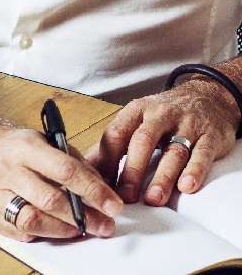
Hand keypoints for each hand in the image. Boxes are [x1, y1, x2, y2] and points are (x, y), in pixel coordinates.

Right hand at [0, 113, 123, 241]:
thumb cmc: (9, 146)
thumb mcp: (39, 140)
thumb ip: (70, 159)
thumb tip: (99, 185)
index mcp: (24, 146)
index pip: (65, 169)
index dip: (93, 189)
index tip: (112, 203)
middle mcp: (7, 169)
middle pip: (51, 199)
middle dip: (84, 216)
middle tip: (104, 225)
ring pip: (34, 220)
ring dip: (64, 229)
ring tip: (81, 229)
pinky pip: (19, 232)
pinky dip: (41, 233)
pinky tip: (54, 229)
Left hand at [86, 78, 239, 207]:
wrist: (207, 96)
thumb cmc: (164, 115)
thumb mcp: (136, 119)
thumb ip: (113, 143)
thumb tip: (85, 166)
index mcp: (137, 111)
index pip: (116, 133)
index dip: (106, 160)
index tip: (99, 185)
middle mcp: (160, 115)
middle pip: (143, 141)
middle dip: (132, 169)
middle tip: (124, 196)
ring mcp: (187, 125)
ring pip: (173, 151)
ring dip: (162, 176)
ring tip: (153, 198)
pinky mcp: (210, 136)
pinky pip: (202, 153)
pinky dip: (195, 170)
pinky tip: (187, 186)